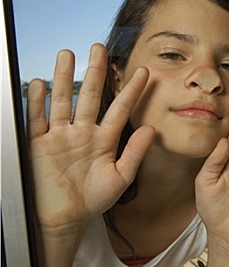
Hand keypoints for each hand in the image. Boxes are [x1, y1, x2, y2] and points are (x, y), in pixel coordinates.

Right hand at [27, 43, 154, 236]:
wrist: (65, 219)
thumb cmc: (94, 200)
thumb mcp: (120, 177)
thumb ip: (135, 153)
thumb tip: (152, 129)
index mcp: (105, 140)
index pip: (120, 109)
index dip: (132, 91)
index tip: (144, 72)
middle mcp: (83, 132)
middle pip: (90, 96)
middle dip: (95, 72)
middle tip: (100, 48)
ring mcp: (60, 136)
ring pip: (63, 101)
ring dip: (63, 77)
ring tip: (68, 53)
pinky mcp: (39, 143)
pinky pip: (37, 119)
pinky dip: (37, 102)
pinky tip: (40, 83)